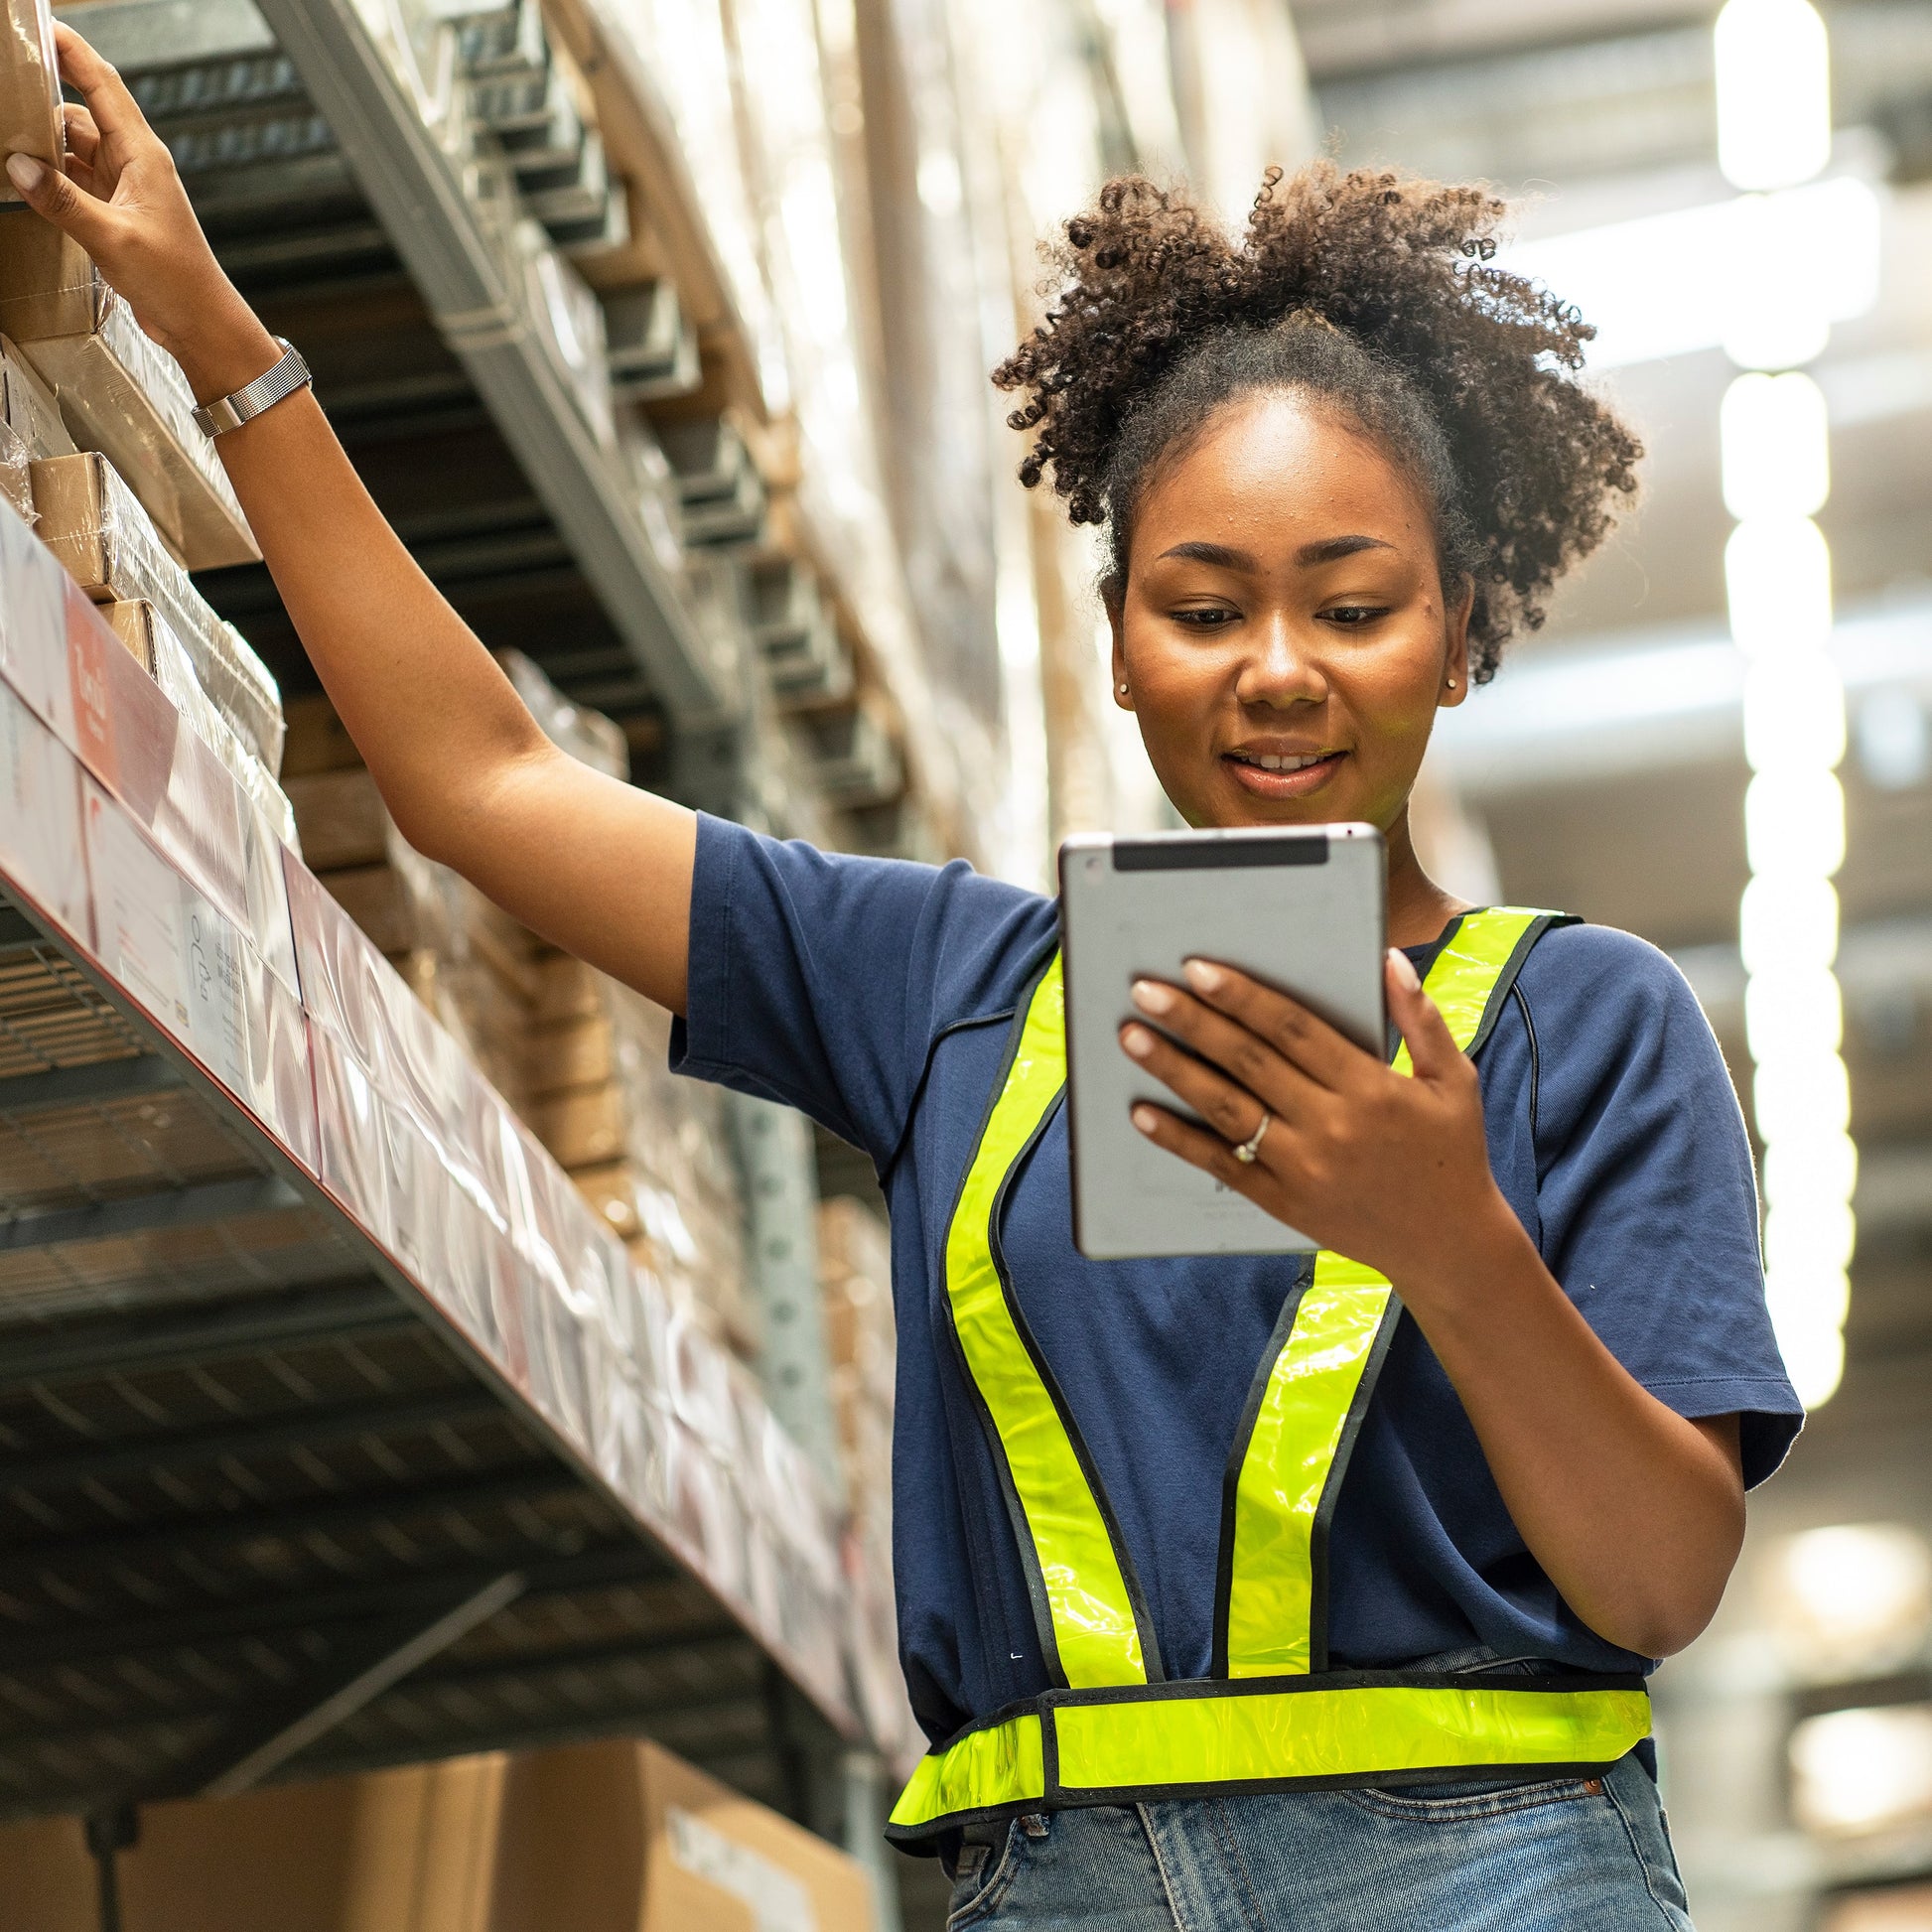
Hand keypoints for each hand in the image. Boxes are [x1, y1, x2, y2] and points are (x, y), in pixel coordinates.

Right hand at [4, 23, 277, 398]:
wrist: (201, 325)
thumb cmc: (176, 282)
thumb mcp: (114, 239)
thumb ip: (64, 202)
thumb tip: (16, 165)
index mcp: (142, 155)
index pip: (101, 83)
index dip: (70, 49)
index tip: (37, 24)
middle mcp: (133, 163)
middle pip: (77, 112)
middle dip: (40, 103)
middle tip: (2, 100)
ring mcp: (124, 188)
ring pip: (71, 148)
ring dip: (42, 147)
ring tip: (6, 146)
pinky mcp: (115, 213)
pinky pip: (74, 181)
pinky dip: (51, 178)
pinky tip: (26, 183)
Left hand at [1118, 949, 1510, 1287]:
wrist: (1449, 1247)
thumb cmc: (1451, 1153)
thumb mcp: (1455, 1080)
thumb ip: (1422, 1019)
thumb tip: (1388, 959)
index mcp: (1371, 1088)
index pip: (1293, 1029)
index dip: (1242, 996)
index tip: (1198, 969)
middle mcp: (1332, 1126)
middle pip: (1248, 1062)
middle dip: (1191, 1022)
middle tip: (1144, 990)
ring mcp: (1304, 1169)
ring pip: (1226, 1109)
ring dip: (1173, 1071)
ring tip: (1131, 1037)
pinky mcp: (1285, 1203)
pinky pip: (1223, 1166)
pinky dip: (1179, 1140)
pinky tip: (1141, 1114)